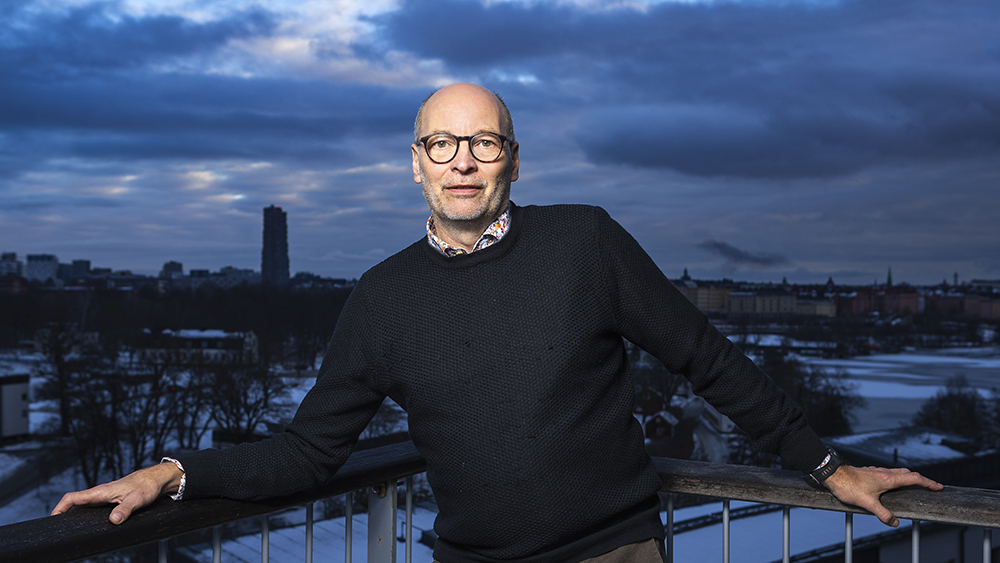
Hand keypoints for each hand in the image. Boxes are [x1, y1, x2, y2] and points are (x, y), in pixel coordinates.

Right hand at [50, 462, 182, 524]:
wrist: (157, 479)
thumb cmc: (147, 486)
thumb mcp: (137, 499)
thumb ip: (125, 510)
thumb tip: (113, 520)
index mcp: (101, 492)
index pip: (72, 498)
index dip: (59, 508)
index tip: (52, 519)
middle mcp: (100, 493)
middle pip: (75, 504)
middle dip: (64, 515)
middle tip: (58, 529)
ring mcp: (105, 497)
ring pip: (84, 506)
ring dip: (74, 515)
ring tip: (69, 529)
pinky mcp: (111, 500)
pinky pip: (93, 508)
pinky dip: (86, 515)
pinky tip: (88, 524)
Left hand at [822, 465, 943, 526]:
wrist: (833, 474)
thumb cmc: (848, 485)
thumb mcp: (867, 503)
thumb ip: (882, 513)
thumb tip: (893, 522)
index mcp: (888, 478)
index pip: (914, 478)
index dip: (928, 483)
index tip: (938, 486)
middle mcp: (884, 472)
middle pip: (908, 474)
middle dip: (921, 480)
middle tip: (929, 486)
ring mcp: (877, 471)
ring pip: (898, 472)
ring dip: (908, 477)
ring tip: (913, 485)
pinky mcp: (870, 472)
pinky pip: (888, 473)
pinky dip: (896, 478)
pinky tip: (890, 484)